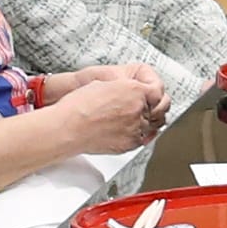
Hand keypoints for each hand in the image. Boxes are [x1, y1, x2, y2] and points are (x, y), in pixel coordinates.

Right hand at [41, 68, 165, 154]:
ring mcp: (135, 127)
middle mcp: (138, 108)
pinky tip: (125, 132)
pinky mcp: (131, 143)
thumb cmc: (80, 106)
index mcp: (134, 90)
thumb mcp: (104, 84)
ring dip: (143, 123)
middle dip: (149, 109)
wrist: (69, 127)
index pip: (157, 92)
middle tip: (139, 110)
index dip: (153, 95)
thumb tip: (128, 92)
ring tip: (128, 122)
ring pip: (150, 126)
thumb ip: (124, 88)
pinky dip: (136, 136)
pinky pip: (141, 139)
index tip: (152, 97)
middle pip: (156, 109)